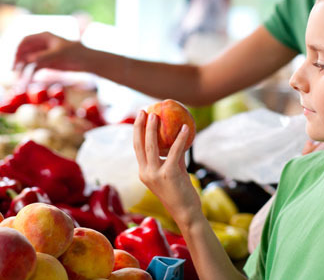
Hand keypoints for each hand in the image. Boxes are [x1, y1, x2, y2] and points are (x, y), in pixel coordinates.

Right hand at [13, 31, 84, 72]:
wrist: (86, 61)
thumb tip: (28, 59)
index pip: (26, 40)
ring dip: (22, 69)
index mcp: (44, 36)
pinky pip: (34, 69)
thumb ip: (44, 56)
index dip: (18, 49)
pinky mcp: (46, 63)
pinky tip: (28, 81)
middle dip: (18, 60)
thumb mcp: (60, 53)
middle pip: (24, 51)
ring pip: (28, 61)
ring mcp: (43, 54)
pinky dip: (30, 75)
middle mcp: (41, 44)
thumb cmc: (75, 52)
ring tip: (19, 79)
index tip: (15, 59)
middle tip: (13, 71)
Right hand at [133, 110, 201, 225]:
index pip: (137, 148)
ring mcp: (156, 174)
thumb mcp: (174, 172)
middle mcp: (146, 173)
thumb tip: (179, 138)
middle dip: (139, 126)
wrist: (187, 213)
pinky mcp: (169, 174)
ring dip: (153, 128)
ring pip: (152, 146)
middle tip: (143, 111)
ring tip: (157, 115)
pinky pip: (175, 151)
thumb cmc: (181, 193)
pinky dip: (180, 138)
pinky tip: (185, 128)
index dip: (137, 132)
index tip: (140, 117)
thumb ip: (173, 157)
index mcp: (144, 173)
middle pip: (139, 145)